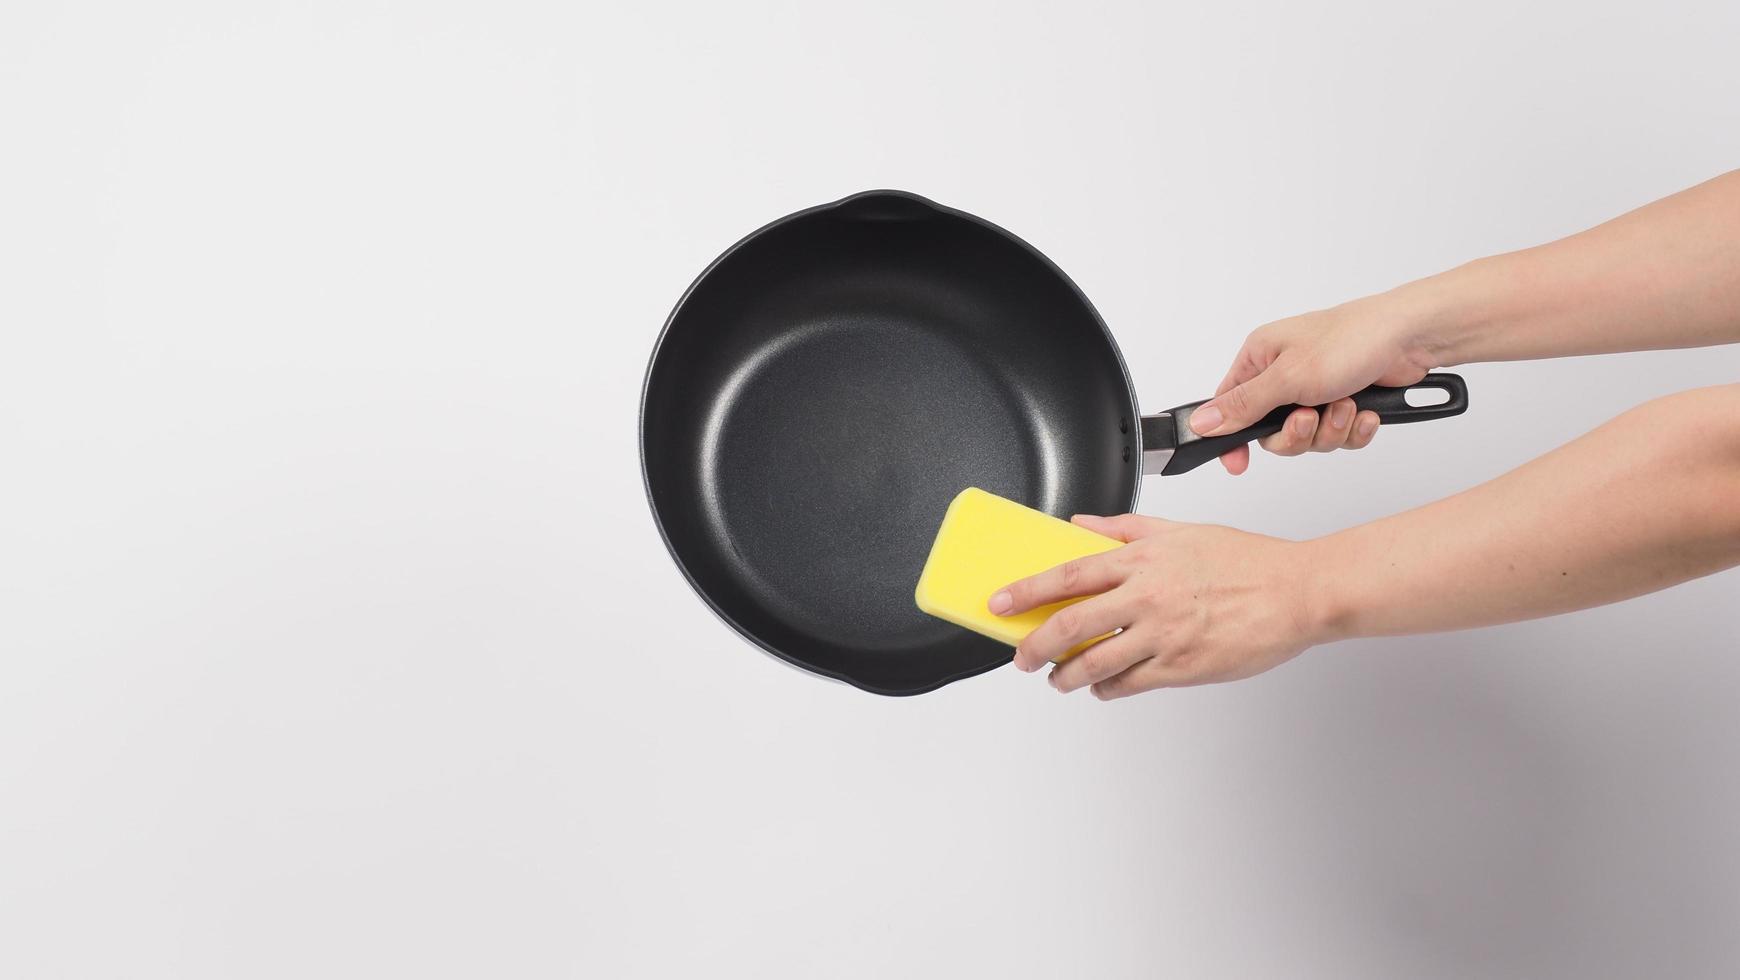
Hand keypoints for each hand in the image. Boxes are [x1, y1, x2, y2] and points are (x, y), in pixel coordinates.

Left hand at [990, 514, 1327, 698]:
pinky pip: (1129, 684)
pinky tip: (1102, 685)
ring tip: (1058, 679)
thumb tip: (1079, 524)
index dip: (1026, 591)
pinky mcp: (1182, 667)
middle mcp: (1147, 597)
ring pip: (1095, 663)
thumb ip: (1125, 528)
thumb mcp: (1181, 531)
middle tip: (1021, 657)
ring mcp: (1164, 635)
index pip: (1068, 575)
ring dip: (1066, 676)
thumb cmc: (1246, 561)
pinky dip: (1106, 688)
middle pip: (1071, 625)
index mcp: (1144, 559)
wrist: (1298, 591)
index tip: (999, 603)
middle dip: (1035, 645)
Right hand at [1192, 295, 1441, 474]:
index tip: (1236, 462)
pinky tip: (1366, 411)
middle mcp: (1285, 374)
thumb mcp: (1287, 377)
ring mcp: (1317, 389)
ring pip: (1309, 438)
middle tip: (1310, 417)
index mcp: (1261, 358)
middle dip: (1297, 434)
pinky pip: (1339, 436)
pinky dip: (1354, 429)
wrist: (1412, 338)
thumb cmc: (1351, 339)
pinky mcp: (1347, 401)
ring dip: (1331, 429)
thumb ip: (1242, 405)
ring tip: (1347, 405)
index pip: (1230, 406)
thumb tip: (1200, 421)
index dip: (1232, 437)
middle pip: (1272, 431)